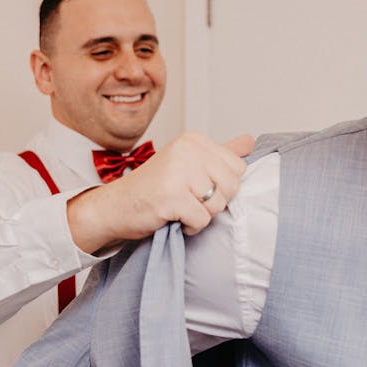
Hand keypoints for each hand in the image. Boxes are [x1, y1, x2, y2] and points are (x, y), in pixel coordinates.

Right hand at [67, 132, 254, 253]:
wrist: (116, 206)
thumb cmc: (154, 187)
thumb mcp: (189, 163)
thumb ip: (221, 153)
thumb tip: (250, 140)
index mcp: (194, 140)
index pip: (238, 168)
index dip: (221, 185)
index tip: (197, 185)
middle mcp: (187, 150)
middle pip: (232, 186)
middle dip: (214, 201)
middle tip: (188, 199)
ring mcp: (178, 172)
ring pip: (218, 204)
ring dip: (201, 215)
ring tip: (179, 207)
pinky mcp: (171, 196)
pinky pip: (202, 220)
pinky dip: (190, 227)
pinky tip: (173, 217)